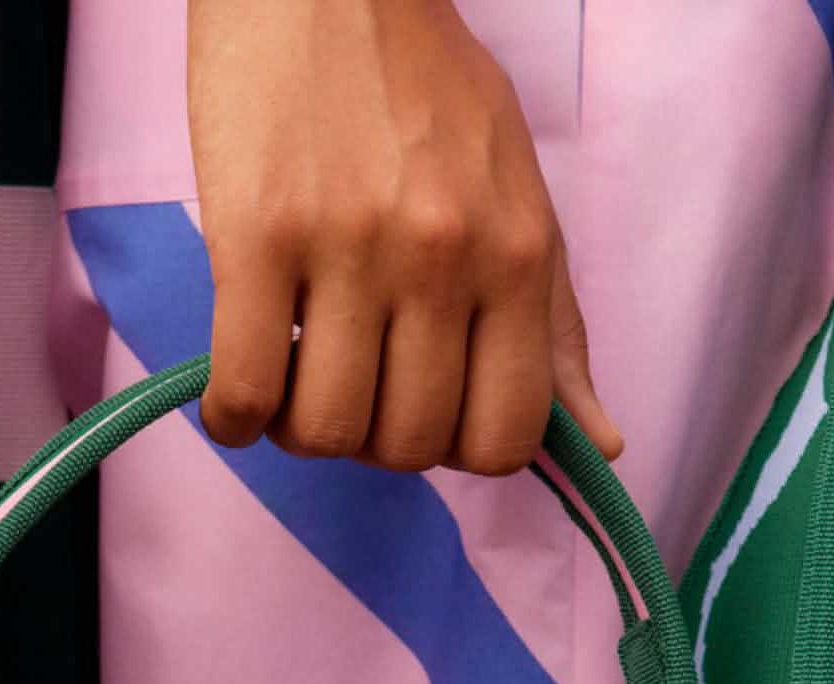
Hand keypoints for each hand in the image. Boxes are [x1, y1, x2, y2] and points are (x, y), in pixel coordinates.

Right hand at [187, 0, 617, 476]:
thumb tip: (599, 444)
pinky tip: (238, 391)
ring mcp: (348, 249)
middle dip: (372, 438)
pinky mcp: (257, 237)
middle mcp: (442, 258)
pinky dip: (234, 419)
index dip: (456, 446)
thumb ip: (554, 325)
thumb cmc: (420, 88)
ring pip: (325, 432)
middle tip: (349, 378)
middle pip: (409, 446)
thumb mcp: (517, 196)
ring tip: (293, 371)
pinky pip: (244, 393)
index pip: (505, 437)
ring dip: (299, 429)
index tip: (422, 403)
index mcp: (516, 254)